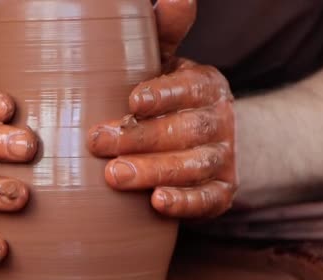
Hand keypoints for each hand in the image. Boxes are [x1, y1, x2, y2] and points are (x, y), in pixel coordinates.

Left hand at [87, 0, 236, 218]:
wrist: (212, 141)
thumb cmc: (170, 97)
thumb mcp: (166, 63)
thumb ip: (164, 32)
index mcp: (205, 85)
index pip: (188, 87)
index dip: (163, 94)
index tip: (132, 101)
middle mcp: (218, 120)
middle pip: (186, 130)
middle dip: (142, 138)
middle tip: (99, 142)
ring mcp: (223, 159)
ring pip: (195, 166)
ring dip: (155, 171)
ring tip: (115, 176)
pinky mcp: (222, 192)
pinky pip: (209, 200)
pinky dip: (186, 203)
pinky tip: (158, 204)